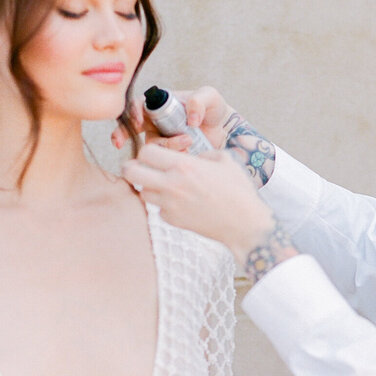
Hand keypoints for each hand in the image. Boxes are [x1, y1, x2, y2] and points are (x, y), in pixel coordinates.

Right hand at [111, 86, 234, 152]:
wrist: (224, 130)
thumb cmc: (213, 108)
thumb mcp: (209, 96)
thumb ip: (199, 101)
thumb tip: (190, 118)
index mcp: (161, 103)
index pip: (138, 104)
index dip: (132, 112)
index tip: (137, 122)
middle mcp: (155, 121)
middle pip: (131, 127)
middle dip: (122, 134)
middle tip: (119, 143)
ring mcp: (160, 138)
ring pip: (151, 146)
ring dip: (167, 146)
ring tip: (189, 142)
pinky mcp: (168, 154)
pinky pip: (162, 158)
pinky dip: (172, 157)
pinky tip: (188, 153)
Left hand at [121, 143, 276, 264]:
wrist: (244, 224)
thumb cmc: (238, 191)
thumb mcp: (224, 160)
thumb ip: (202, 153)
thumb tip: (192, 155)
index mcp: (184, 166)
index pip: (146, 152)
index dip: (148, 151)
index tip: (155, 154)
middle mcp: (172, 185)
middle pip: (131, 172)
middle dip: (132, 167)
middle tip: (141, 168)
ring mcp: (170, 205)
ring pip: (142, 193)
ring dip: (149, 187)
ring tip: (164, 186)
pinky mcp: (172, 220)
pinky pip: (158, 209)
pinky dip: (165, 205)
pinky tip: (180, 203)